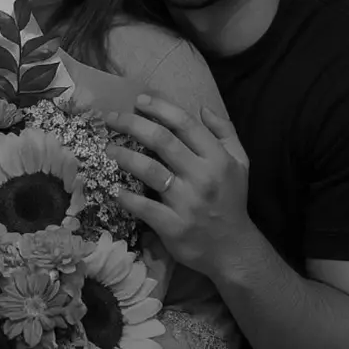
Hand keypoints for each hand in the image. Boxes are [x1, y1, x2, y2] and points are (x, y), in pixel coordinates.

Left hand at [106, 96, 251, 276]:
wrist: (233, 249)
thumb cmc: (231, 200)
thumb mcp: (240, 163)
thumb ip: (225, 133)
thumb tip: (203, 108)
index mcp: (217, 158)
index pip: (185, 124)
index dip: (160, 108)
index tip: (139, 100)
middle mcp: (202, 176)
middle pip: (162, 141)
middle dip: (133, 124)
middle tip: (112, 118)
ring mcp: (186, 202)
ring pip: (149, 170)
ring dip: (124, 156)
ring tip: (108, 148)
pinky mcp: (173, 226)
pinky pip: (143, 206)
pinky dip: (125, 196)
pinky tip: (113, 188)